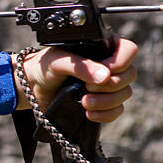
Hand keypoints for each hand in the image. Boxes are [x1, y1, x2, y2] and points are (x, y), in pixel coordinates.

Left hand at [17, 37, 137, 122]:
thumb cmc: (44, 66)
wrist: (32, 87)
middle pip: (130, 74)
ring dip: (106, 101)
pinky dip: (105, 114)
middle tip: (87, 87)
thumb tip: (104, 76)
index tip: (103, 71)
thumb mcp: (58, 61)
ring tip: (84, 102)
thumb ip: (80, 66)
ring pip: (125, 94)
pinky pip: (117, 110)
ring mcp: (107, 85)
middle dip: (110, 85)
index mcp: (102, 47)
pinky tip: (89, 114)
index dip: (120, 62)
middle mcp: (108, 65)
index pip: (128, 50)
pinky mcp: (103, 102)